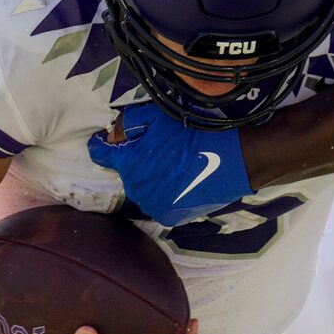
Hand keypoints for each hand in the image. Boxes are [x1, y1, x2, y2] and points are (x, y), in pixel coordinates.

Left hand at [88, 104, 250, 225]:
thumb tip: (111, 132)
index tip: (105, 139)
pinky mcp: (171, 216)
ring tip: (173, 165)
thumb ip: (129, 123)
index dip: (101, 144)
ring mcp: (153, 205)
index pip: (100, 154)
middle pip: (126, 172)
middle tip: (157, 149)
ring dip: (151, 177)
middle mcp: (136, 188)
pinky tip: (181, 180)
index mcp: (129, 163)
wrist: (233, 161)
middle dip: (135, 160)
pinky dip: (165, 192)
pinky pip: (159, 202)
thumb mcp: (159, 117)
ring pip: (143, 188)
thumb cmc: (195, 135)